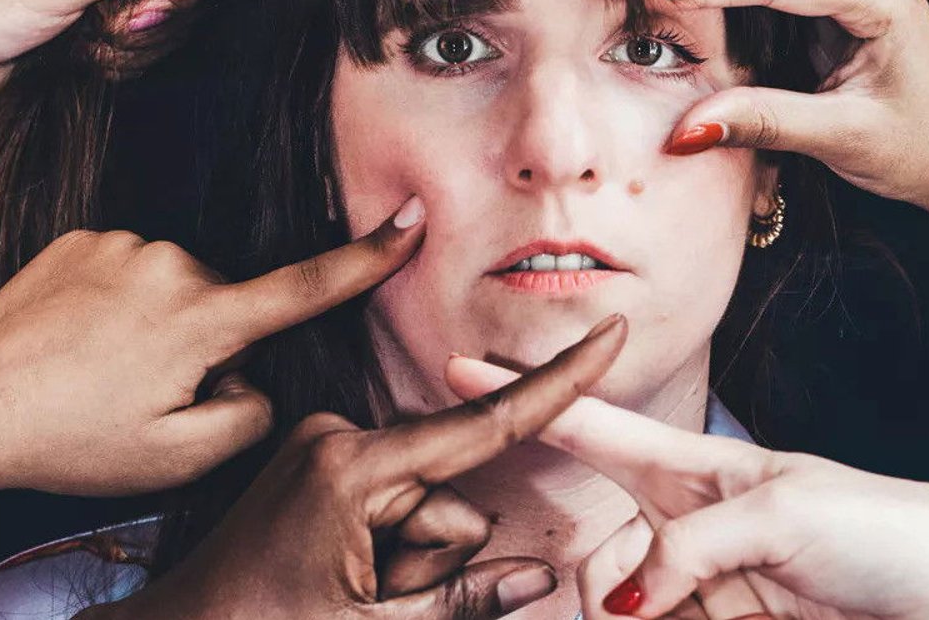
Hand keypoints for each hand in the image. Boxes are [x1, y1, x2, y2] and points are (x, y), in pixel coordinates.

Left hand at [0, 195, 426, 508]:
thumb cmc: (69, 441)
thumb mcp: (178, 457)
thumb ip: (250, 415)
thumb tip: (255, 375)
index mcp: (203, 320)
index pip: (306, 284)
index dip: (369, 256)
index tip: (413, 217)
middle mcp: (173, 265)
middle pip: (229, 304)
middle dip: (208, 344)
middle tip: (145, 393)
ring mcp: (126, 244)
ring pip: (180, 287)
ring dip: (160, 323)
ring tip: (101, 368)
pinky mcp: (86, 236)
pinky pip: (134, 269)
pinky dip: (120, 303)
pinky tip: (79, 339)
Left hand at [98, 315, 628, 619]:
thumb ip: (463, 601)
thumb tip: (539, 578)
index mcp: (353, 468)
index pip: (483, 427)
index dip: (558, 386)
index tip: (610, 335)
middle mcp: (340, 437)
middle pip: (452, 491)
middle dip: (431, 554)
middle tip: (369, 599)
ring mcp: (326, 444)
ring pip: (425, 501)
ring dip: (404, 558)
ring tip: (342, 590)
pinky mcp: (318, 458)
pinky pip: (392, 496)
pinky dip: (383, 542)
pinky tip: (335, 572)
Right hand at [446, 355, 928, 619]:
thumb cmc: (882, 527)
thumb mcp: (780, 519)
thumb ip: (689, 552)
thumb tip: (624, 603)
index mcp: (700, 472)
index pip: (597, 430)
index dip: (531, 402)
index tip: (461, 372)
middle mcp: (694, 525)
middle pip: (604, 563)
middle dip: (611, 595)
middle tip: (673, 610)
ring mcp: (712, 583)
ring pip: (634, 615)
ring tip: (732, 617)